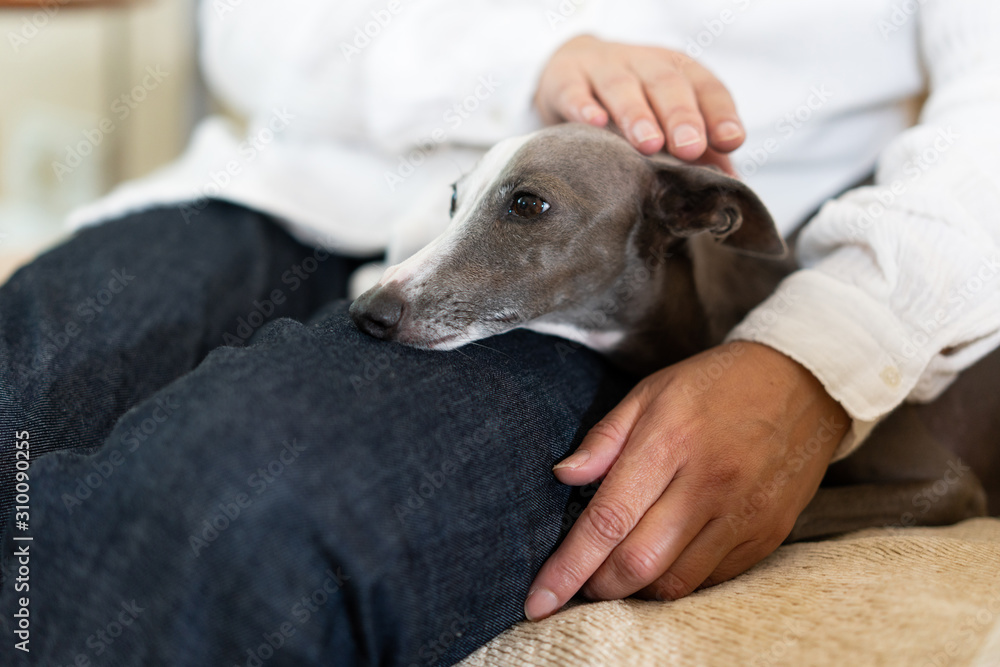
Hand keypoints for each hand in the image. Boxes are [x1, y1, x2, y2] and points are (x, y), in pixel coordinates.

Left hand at [524, 342, 848, 619]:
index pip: (607, 521)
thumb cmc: (717, 384)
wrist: (806, 382)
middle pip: (637, 564)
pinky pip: (710, 579)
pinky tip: (661, 563)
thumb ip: (605, 438)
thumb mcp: (651, 391)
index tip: (537, 600)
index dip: (567, 568)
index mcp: (669, 443)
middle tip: (578, 582)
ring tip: (617, 572)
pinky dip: (676, 582)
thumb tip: (562, 477)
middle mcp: (708, 485)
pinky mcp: (768, 534)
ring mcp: (743, 515)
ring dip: (635, 590)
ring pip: (674, 583)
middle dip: (596, 586)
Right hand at [534, 35, 744, 171]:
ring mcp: (603, 69)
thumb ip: (702, 152)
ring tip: (648, 144)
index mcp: (678, 73)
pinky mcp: (565, 79)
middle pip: (666, 84)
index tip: (730, 141)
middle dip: (680, 116)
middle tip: (690, 147)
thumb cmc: (634, 104)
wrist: (573, 72)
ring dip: (636, 114)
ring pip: (622, 87)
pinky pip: (574, 91)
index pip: (706, 87)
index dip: (720, 112)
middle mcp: (644, 65)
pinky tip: (594, 123)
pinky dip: (583, 106)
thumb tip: (731, 187)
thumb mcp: (668, 121)